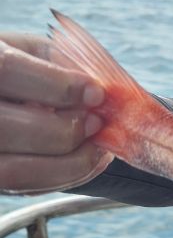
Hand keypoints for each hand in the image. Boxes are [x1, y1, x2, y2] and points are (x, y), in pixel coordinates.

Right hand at [0, 31, 109, 193]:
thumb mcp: (35, 51)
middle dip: (64, 130)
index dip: (58, 86)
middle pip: (5, 126)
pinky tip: (82, 160)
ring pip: (13, 169)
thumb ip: (63, 63)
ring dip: (68, 162)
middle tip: (97, 123)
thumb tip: (99, 94)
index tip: (97, 94)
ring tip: (95, 146)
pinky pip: (21, 186)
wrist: (1, 97)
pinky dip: (60, 177)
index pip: (7, 69)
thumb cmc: (21, 69)